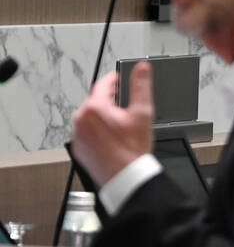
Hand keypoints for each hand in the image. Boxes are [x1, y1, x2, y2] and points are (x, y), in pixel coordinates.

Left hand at [71, 61, 154, 185]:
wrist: (126, 178)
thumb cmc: (132, 150)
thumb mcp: (142, 114)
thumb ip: (141, 86)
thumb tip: (142, 68)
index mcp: (94, 108)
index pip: (103, 84)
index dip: (115, 79)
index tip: (120, 79)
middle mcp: (81, 119)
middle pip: (97, 102)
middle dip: (111, 102)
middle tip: (127, 109)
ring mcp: (78, 134)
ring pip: (92, 118)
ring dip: (104, 118)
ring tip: (121, 128)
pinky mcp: (79, 147)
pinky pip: (87, 133)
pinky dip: (98, 132)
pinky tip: (113, 140)